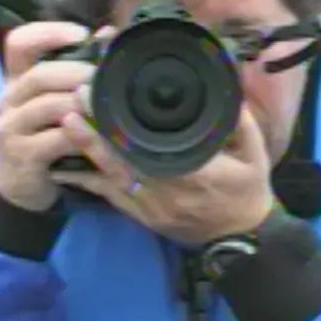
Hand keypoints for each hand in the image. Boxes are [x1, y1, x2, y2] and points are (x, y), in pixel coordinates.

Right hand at [0, 22, 94, 211]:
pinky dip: (83, 135)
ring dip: (84, 104)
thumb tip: (106, 34)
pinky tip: (99, 135)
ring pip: (51, 106)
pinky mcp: (23, 155)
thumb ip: (70, 73)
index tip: (82, 35)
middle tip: (106, 78)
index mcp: (14, 80)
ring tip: (108, 105)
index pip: (19, 43)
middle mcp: (7, 100)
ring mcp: (11, 129)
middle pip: (41, 75)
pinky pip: (57, 139)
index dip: (50, 32)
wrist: (16, 188)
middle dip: (79, 73)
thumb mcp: (49, 104)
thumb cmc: (39, 138)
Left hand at [53, 104, 275, 244]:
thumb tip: (225, 82)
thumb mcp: (254, 153)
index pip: (151, 148)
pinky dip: (88, 181)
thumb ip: (239, 120)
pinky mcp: (143, 217)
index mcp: (194, 173)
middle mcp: (167, 191)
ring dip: (87, 153)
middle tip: (73, 103)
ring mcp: (152, 207)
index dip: (122, 126)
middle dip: (94, 133)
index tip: (103, 97)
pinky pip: (110, 197)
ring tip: (65, 126)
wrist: (242, 238)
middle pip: (122, 161)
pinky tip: (66, 164)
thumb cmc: (247, 191)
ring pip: (111, 179)